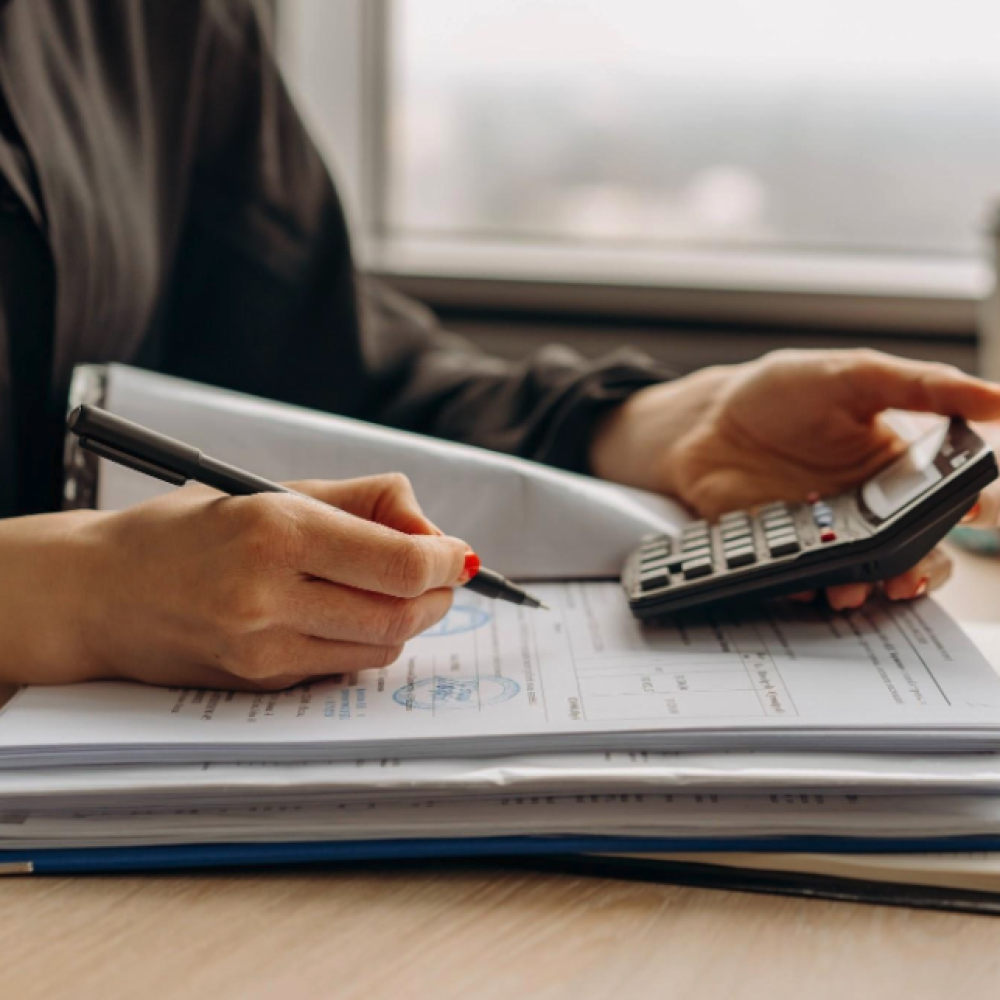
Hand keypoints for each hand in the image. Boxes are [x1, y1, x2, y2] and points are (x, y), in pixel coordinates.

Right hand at [0, 474, 470, 688]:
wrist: (101, 592)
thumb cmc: (189, 532)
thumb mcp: (274, 492)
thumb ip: (364, 502)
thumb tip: (432, 532)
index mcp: (277, 532)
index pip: (400, 564)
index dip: (444, 560)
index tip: (455, 553)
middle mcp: (269, 596)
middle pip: (401, 615)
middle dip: (437, 594)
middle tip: (439, 574)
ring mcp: (262, 649)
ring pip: (380, 647)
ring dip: (408, 620)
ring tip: (394, 591)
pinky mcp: (259, 683)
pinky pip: (343, 667)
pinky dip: (366, 641)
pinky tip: (348, 614)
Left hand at [591, 348, 999, 608]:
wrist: (704, 423)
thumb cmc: (781, 393)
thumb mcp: (853, 375)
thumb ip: (920, 386)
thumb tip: (998, 398)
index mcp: (901, 464)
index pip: (956, 493)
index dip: (969, 506)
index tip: (965, 509)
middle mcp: (873, 506)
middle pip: (920, 549)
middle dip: (922, 566)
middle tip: (910, 572)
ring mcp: (831, 533)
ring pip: (871, 574)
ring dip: (871, 586)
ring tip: (855, 587)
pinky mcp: (789, 552)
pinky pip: (812, 581)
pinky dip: (814, 588)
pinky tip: (810, 584)